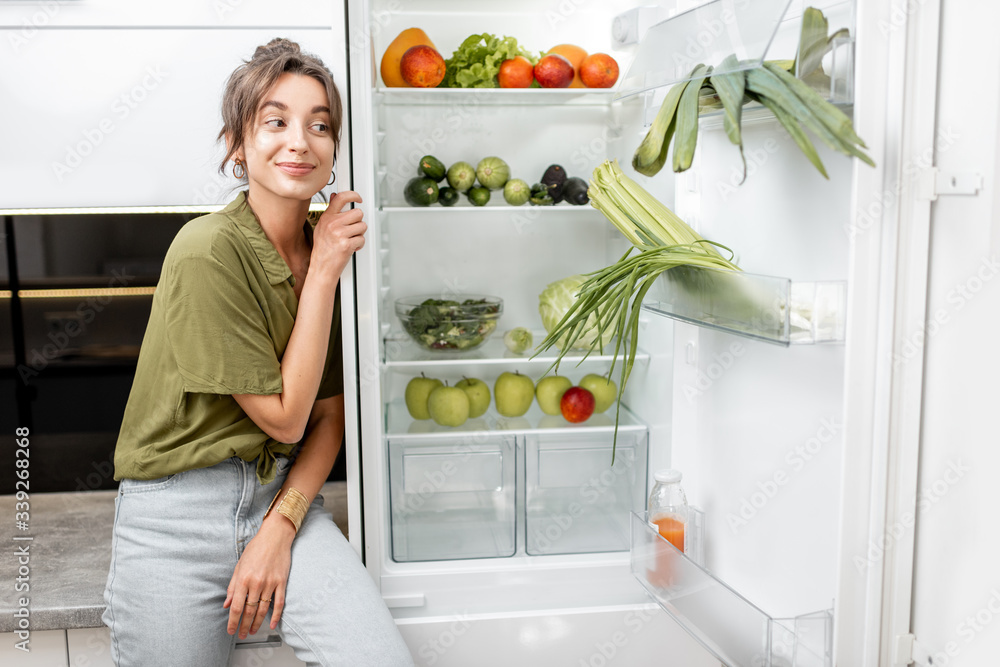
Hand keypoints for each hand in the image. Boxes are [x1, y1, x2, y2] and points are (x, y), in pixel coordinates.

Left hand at [223, 518, 294, 637]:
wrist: (275, 537)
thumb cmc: (256, 549)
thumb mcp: (239, 566)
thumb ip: (233, 587)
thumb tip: (227, 604)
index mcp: (243, 579)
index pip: (237, 607)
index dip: (233, 621)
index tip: (231, 630)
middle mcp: (256, 583)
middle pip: (249, 611)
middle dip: (244, 626)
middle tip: (242, 634)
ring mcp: (270, 583)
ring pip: (263, 609)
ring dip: (257, 623)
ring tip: (253, 631)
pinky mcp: (281, 582)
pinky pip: (279, 603)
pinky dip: (276, 615)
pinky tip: (273, 624)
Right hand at [311, 190, 365, 279]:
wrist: (321, 267)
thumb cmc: (322, 249)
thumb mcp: (322, 227)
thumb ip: (330, 212)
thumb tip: (335, 197)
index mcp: (327, 217)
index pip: (341, 198)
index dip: (353, 195)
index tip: (358, 198)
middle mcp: (333, 224)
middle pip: (358, 213)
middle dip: (358, 222)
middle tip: (351, 230)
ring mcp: (340, 234)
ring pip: (362, 226)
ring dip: (359, 234)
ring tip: (349, 240)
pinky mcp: (346, 244)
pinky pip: (362, 239)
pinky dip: (359, 245)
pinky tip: (350, 247)